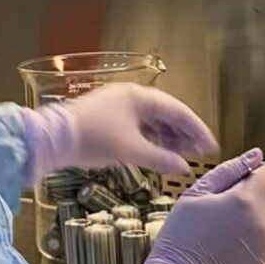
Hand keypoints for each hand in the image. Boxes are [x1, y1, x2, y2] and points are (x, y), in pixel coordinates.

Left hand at [21, 83, 216, 182]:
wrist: (54, 138)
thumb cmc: (93, 139)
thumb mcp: (131, 151)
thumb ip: (160, 158)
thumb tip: (183, 168)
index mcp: (140, 97)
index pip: (178, 111)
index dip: (197, 129)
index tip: (210, 146)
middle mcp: (130, 96)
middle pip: (166, 113)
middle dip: (184, 133)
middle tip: (199, 153)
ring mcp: (117, 104)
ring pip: (151, 119)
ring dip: (167, 136)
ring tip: (181, 155)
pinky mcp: (107, 115)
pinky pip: (137, 124)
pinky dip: (150, 137)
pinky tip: (157, 151)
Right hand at [142, 149, 264, 263]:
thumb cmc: (181, 240)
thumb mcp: (195, 196)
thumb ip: (228, 171)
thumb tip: (256, 156)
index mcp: (245, 198)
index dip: (254, 179)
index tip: (238, 191)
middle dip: (252, 204)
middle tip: (224, 221)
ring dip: (259, 227)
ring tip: (230, 241)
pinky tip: (244, 253)